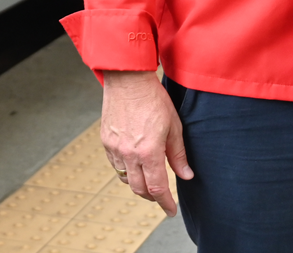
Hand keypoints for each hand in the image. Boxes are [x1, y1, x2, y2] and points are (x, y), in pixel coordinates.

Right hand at [100, 70, 192, 215]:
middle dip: (152, 197)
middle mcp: (129, 153)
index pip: (157, 188)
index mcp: (149, 152)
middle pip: (139, 189)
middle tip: (162, 197)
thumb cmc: (153, 100)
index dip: (165, 203)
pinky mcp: (106, 141)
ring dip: (138, 184)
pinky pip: (115, 165)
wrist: (128, 80)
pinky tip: (134, 164)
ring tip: (148, 179)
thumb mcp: (174, 127)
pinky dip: (126, 171)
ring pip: (125, 179)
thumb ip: (178, 155)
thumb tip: (186, 176)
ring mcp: (115, 148)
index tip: (171, 211)